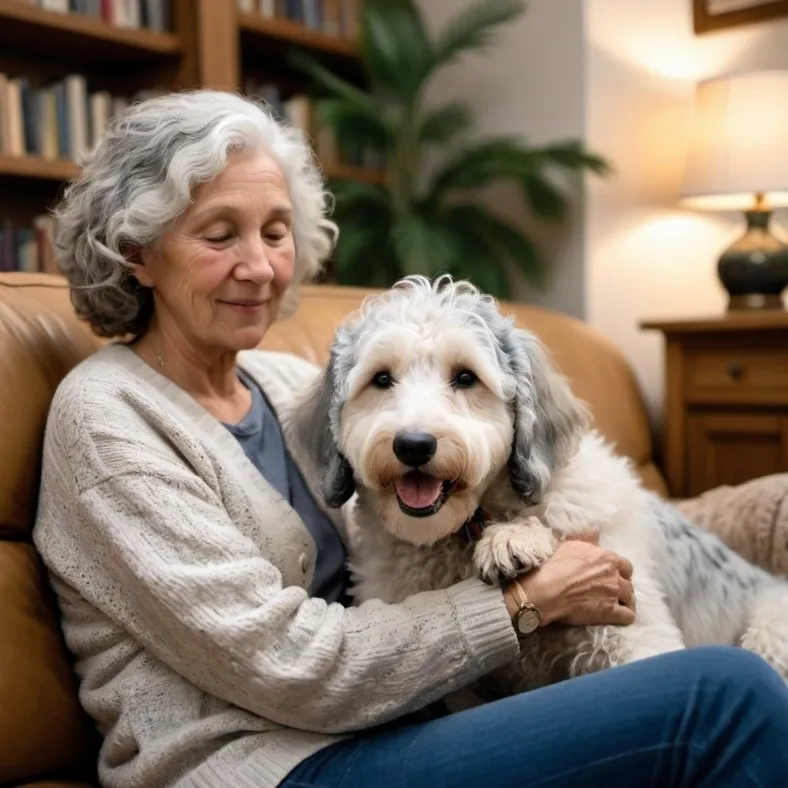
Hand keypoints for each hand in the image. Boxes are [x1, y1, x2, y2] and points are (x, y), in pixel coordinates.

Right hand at [504, 536, 635, 627]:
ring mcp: (615, 594)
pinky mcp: (611, 612)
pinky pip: (629, 616)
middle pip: (628, 582)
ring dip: (624, 601)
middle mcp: (615, 575)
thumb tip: (596, 529)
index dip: (619, 571)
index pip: (625, 565)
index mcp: (608, 558)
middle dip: (621, 586)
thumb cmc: (557, 565)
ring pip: (630, 598)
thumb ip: (587, 538)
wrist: (549, 590)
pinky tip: (618, 616)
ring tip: (615, 604)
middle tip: (610, 590)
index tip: (610, 575)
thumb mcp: (570, 545)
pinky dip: (625, 616)